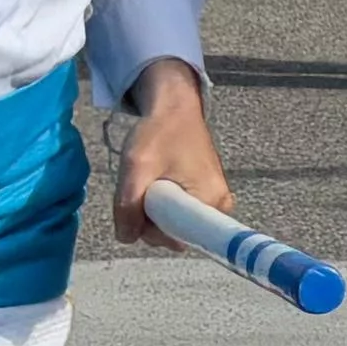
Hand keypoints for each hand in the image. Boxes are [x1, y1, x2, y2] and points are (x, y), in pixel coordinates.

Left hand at [112, 60, 227, 246]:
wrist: (175, 107)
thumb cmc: (160, 133)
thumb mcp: (137, 168)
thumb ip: (128, 206)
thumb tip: (126, 237)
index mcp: (211, 201)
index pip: (177, 238)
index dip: (151, 228)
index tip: (141, 204)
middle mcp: (220, 206)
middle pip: (175, 233)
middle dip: (149, 218)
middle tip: (140, 188)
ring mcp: (214, 201)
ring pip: (174, 223)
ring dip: (153, 210)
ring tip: (148, 182)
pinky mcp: (206, 195)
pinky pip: (178, 213)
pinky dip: (161, 204)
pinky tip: (155, 184)